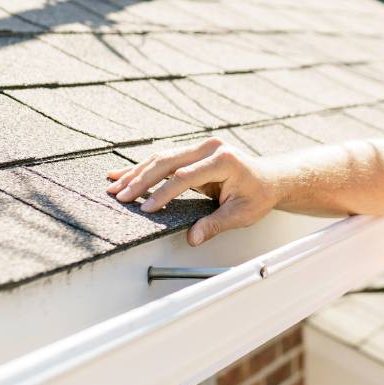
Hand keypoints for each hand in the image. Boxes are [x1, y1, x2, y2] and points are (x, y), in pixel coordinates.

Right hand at [105, 137, 277, 245]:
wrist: (270, 179)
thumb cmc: (259, 195)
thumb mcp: (242, 214)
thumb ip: (215, 224)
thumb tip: (193, 238)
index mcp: (224, 160)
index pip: (185, 177)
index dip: (164, 193)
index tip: (147, 208)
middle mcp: (210, 148)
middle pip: (167, 162)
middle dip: (140, 180)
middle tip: (120, 196)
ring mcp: (201, 147)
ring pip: (162, 158)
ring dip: (136, 173)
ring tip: (114, 187)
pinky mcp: (193, 151)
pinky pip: (165, 159)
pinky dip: (144, 168)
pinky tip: (124, 175)